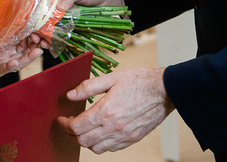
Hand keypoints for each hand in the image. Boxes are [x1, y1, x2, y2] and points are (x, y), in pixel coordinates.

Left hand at [58, 67, 173, 153]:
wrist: (165, 91)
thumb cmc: (139, 81)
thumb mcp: (111, 78)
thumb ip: (88, 87)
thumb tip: (71, 95)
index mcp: (106, 111)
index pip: (77, 126)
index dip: (65, 124)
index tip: (62, 118)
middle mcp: (114, 127)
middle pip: (83, 140)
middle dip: (72, 133)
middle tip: (70, 123)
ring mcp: (124, 135)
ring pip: (96, 148)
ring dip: (85, 140)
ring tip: (84, 129)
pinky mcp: (133, 139)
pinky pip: (111, 148)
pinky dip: (101, 144)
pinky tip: (100, 132)